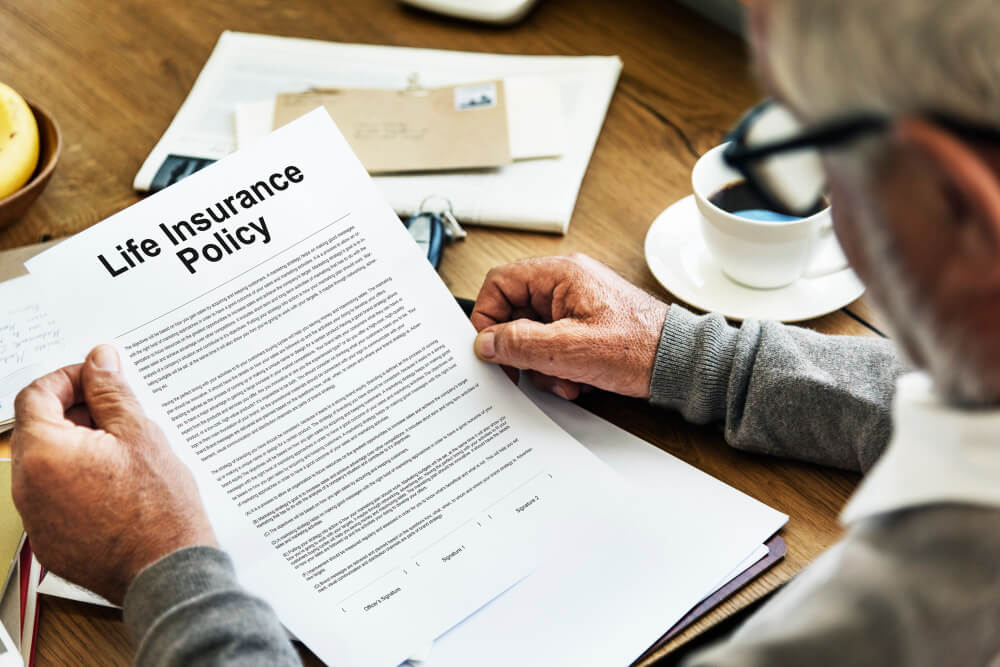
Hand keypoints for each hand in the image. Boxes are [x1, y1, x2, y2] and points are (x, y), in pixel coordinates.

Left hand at [11, 345, 215, 603]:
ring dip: (78, 447)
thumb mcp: (140, 434)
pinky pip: (55, 497)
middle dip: (76, 413)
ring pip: (47, 464)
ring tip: (124, 452)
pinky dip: (78, 481)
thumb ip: (111, 392)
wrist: (166, 572)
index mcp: (44, 453)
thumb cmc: (159, 509)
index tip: (98, 380)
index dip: (68, 378)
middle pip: (39, 429)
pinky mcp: (50, 540)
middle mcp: (27, 487)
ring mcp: (36, 518)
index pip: (35, 395)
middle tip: (119, 415)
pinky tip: (117, 485)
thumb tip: (99, 361)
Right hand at [471, 254, 668, 398]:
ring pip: (534, 334)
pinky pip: (554, 344)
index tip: (490, 349)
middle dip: (521, 351)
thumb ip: (520, 343)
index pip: (499, 283)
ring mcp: (576, 304)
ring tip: (565, 380)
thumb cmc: (639, 347)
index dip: (487, 317)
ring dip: (542, 365)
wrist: (680, 363)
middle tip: (529, 373)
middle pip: (515, 313)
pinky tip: (577, 381)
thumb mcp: (569, 350)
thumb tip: (485, 343)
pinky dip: (559, 367)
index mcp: (560, 274)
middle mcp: (566, 283)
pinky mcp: (586, 325)